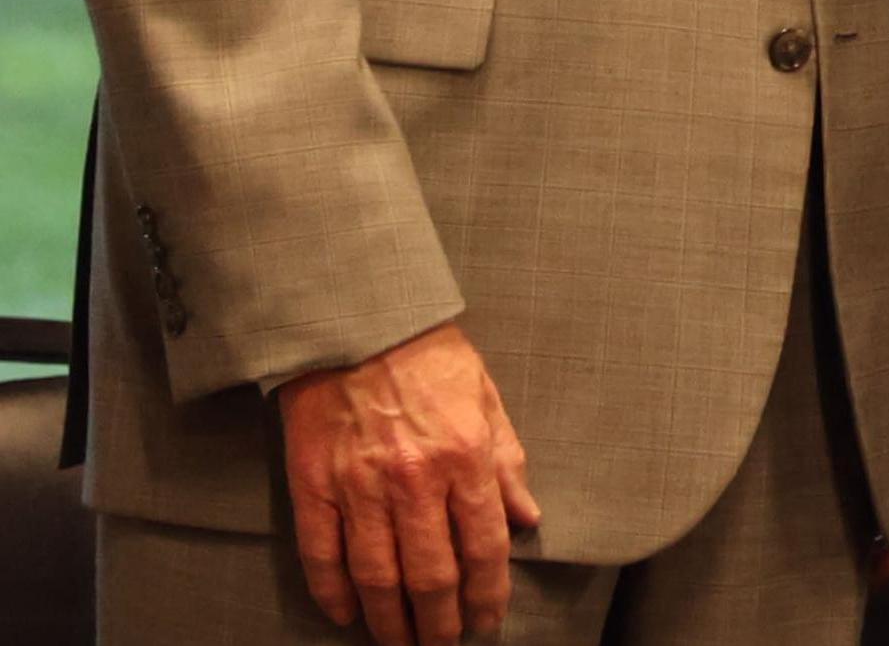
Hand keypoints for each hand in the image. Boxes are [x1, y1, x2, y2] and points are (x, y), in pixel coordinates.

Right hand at [279, 322, 538, 644]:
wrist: (358, 322)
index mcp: (464, 453)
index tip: (487, 620)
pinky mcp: (314, 487)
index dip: (488, 593)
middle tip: (443, 645)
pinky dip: (335, 595)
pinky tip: (348, 616)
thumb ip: (507, 460)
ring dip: (391, 622)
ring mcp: (360, 487)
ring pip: (378, 578)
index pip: (484, 545)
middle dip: (441, 622)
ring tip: (401, 643)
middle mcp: (415, 478)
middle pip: (432, 575)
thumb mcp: (485, 396)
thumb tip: (527, 518)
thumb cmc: (428, 356)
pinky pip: (324, 558)